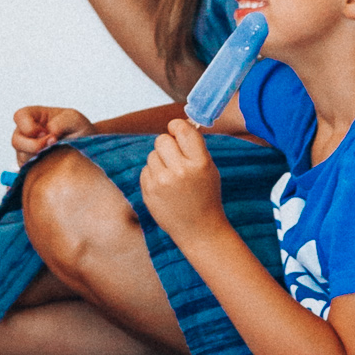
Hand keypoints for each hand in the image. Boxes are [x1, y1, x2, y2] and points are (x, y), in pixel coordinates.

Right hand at [11, 105, 92, 163]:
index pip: (19, 116)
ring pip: (21, 157)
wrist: (87, 150)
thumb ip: (61, 122)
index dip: (29, 126)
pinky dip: (38, 169)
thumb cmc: (78, 129)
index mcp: (33, 116)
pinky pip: (27, 170)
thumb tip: (49, 133)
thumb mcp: (75, 119)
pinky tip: (52, 166)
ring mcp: (27, 151)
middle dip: (33, 146)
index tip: (45, 132)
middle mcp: (26, 134)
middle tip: (51, 146)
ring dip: (37, 157)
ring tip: (56, 155)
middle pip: (16, 140)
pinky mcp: (31, 167)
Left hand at [139, 119, 230, 250]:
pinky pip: (145, 170)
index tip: (176, 130)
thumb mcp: (209, 169)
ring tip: (172, 177)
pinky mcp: (149, 192)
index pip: (182, 130)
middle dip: (167, 145)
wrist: (199, 230)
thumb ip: (194, 147)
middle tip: (175, 157)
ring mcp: (162, 182)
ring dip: (160, 161)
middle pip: (162, 140)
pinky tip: (165, 188)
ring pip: (152, 155)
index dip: (177, 127)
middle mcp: (180, 171)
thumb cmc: (205, 195)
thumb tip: (177, 124)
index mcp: (200, 163)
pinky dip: (153, 175)